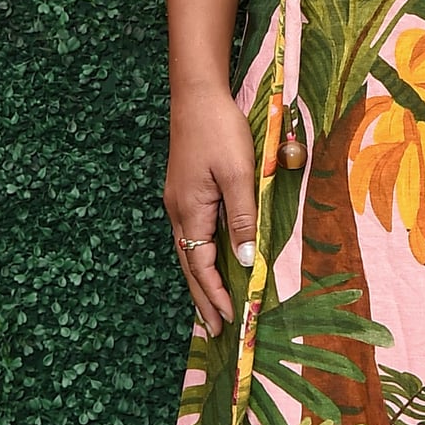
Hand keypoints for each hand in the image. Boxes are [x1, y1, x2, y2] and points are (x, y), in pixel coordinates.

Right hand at [165, 81, 257, 337]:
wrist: (197, 95)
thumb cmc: (219, 130)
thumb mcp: (237, 173)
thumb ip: (242, 217)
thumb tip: (245, 259)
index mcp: (189, 211)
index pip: (201, 265)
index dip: (215, 294)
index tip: (230, 318)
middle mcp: (179, 212)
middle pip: (190, 266)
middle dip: (203, 299)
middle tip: (217, 330)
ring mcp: (179, 202)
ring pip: (189, 252)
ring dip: (200, 282)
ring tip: (212, 308)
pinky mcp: (185, 193)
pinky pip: (192, 236)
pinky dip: (200, 259)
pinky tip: (209, 265)